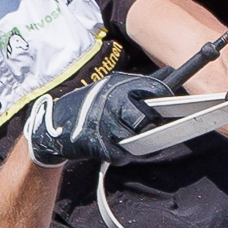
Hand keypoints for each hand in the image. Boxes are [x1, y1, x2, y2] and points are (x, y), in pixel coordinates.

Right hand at [23, 65, 180, 167]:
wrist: (55, 123)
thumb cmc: (90, 105)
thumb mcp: (112, 87)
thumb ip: (140, 84)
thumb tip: (170, 72)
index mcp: (118, 84)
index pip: (154, 89)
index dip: (165, 99)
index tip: (173, 107)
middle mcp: (112, 100)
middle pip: (146, 117)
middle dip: (148, 125)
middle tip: (145, 128)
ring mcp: (104, 121)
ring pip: (135, 137)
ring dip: (133, 142)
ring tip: (124, 137)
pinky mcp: (96, 142)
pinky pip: (121, 154)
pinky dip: (120, 155)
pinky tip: (114, 147)